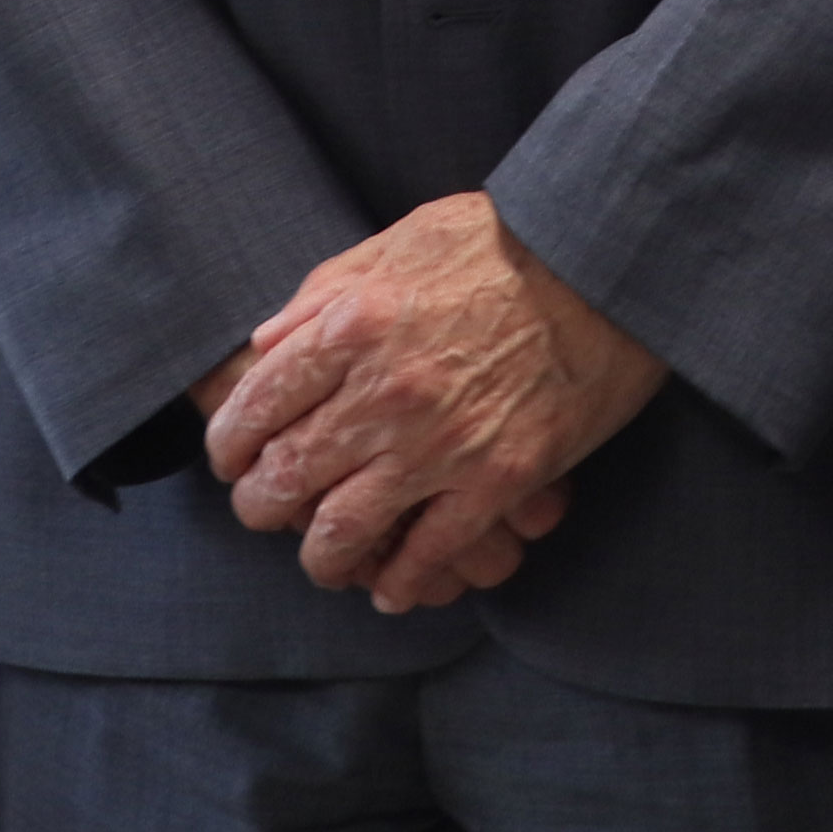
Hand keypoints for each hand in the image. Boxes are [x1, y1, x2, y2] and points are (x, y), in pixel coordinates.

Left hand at [199, 195, 664, 612]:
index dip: (229, 445)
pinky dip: (400, 582)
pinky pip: (428, 554)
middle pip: (285, 479)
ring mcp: (441, 444)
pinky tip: (390, 589)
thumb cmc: (500, 241)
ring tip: (321, 560)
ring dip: (320, 558)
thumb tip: (265, 347)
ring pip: (343, 532)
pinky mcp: (498, 480)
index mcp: (352, 325)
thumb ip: (322, 294)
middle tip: (264, 513)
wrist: (603, 261)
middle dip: (260, 507)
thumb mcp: (396, 241)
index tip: (231, 460)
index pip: (254, 406)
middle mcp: (384, 392)